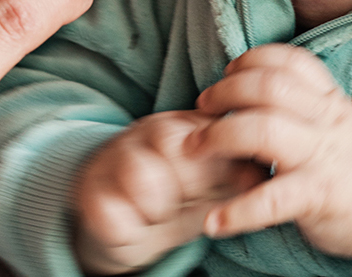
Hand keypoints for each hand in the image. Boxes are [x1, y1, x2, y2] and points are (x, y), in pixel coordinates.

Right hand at [74, 111, 265, 274]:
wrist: (124, 217)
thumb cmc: (181, 196)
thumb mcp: (217, 182)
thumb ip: (241, 174)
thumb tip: (263, 173)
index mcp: (187, 124)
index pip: (210, 126)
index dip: (219, 163)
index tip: (217, 184)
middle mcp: (148, 132)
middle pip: (171, 142)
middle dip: (187, 182)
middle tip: (185, 199)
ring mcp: (114, 158)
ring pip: (139, 174)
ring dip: (156, 206)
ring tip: (159, 213)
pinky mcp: (87, 192)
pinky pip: (109, 211)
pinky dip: (126, 227)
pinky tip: (133, 225)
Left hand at [188, 44, 351, 276]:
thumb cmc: (350, 162)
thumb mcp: (335, 119)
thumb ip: (302, 100)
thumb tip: (248, 81)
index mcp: (329, 99)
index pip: (290, 61)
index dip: (252, 60)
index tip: (228, 73)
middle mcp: (327, 121)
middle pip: (270, 88)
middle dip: (226, 92)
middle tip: (202, 108)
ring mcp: (323, 157)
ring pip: (265, 130)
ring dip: (219, 136)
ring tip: (194, 149)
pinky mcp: (319, 196)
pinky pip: (272, 199)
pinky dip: (238, 211)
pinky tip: (215, 221)